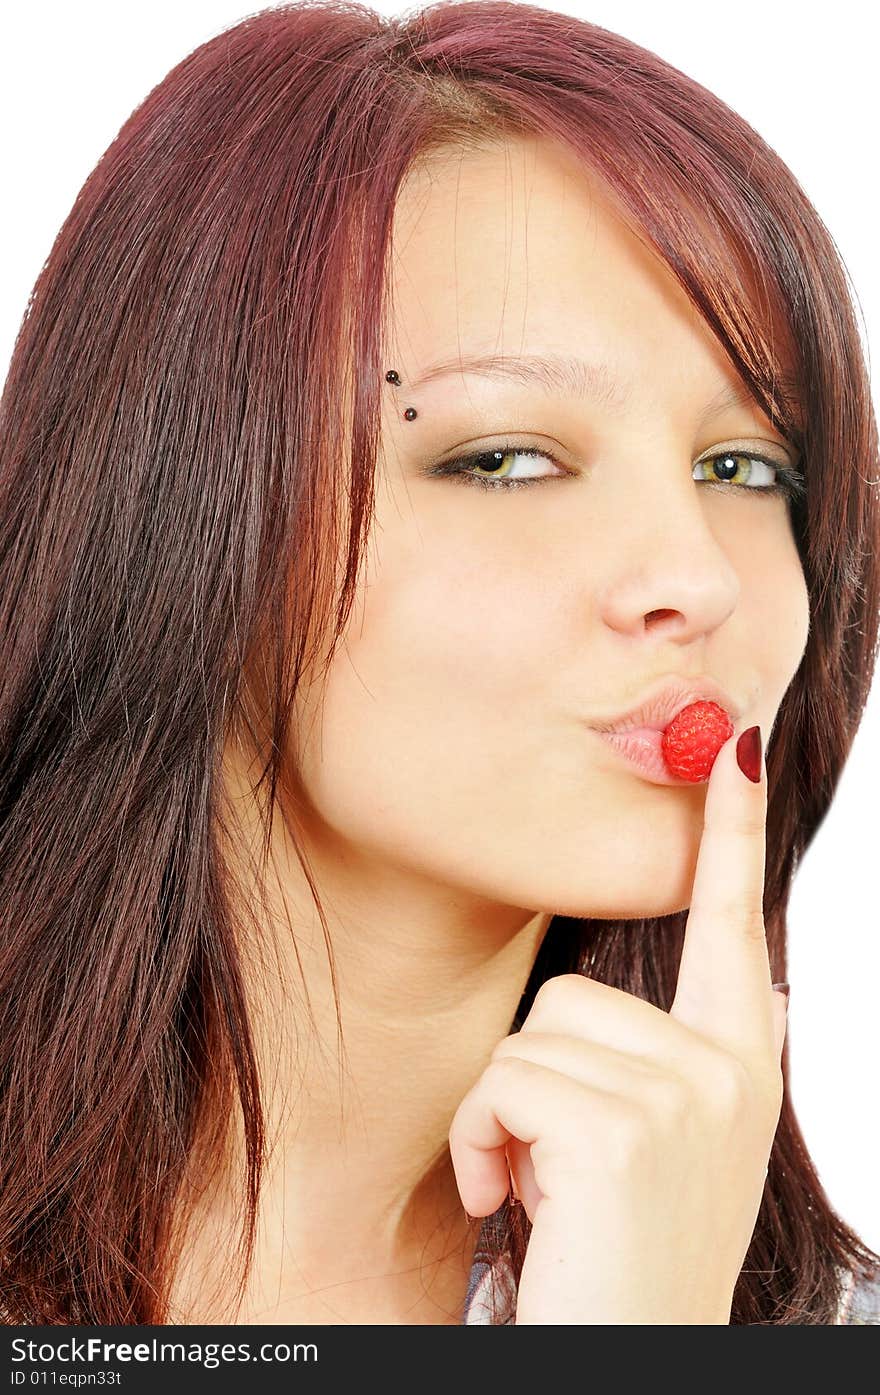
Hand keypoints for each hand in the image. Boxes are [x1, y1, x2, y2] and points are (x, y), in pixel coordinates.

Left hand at [448, 729, 787, 1323]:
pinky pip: (504, 1087)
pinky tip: (516, 1206)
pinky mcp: (625, 1129)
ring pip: (529, 1043)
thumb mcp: (661, 1145)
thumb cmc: (622, 1257)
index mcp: (736, 1064)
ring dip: (507, 1124)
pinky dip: (482, 1149)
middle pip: (569, 999)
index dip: (732, 832)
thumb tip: (702, 986)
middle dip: (536, 1086)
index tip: (737, 745)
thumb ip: (669, 1059)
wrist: (626, 1357)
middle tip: (564, 1174)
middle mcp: (727, 1070)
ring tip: (547, 1194)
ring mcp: (687, 1096)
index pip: (731, 924)